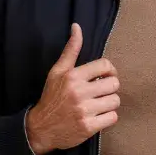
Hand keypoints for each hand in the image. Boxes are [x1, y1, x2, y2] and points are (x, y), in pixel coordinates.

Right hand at [25, 23, 120, 154]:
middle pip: (114, 84)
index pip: (105, 66)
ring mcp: (84, 111)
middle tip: (102, 91)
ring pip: (115, 101)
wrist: (41, 127)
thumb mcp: (57, 71)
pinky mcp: (88, 127)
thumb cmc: (52, 97)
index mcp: (72, 76)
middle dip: (110, 87)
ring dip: (110, 103)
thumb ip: (71, 50)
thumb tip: (77, 26)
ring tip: (100, 104)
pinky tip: (99, 115)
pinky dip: (108, 117)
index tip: (105, 76)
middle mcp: (79, 92)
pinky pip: (112, 117)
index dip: (110, 70)